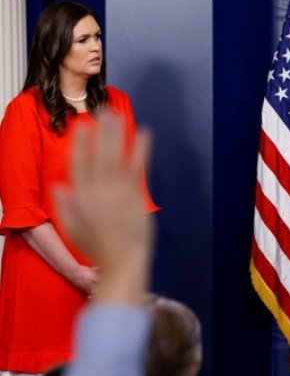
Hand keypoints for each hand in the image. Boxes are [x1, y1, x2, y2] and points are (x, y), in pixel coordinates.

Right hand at [53, 111, 154, 303]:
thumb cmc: (100, 249)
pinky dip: (141, 150)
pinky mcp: (135, 197)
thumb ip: (66, 208)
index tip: (81, 127)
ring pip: (116, 157)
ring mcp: (117, 194)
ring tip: (118, 115)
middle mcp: (97, 193)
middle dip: (100, 132)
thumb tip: (59, 187)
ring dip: (117, 134)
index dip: (79, 145)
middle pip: (98, 156)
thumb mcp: (74, 231)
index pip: (78, 166)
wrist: (122, 264)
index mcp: (81, 200)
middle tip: (102, 111)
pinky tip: (144, 133)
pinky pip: (137, 168)